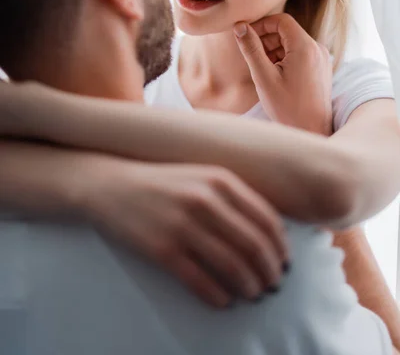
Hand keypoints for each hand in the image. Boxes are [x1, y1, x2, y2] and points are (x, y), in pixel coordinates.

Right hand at [84, 158, 289, 307]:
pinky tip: (224, 301)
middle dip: (270, 270)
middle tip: (274, 284)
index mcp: (220, 180)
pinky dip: (218, 296)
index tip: (285, 261)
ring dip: (249, 286)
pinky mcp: (161, 249)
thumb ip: (234, 195)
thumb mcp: (201, 176)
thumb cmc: (163, 182)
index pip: (266, 218)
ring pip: (232, 266)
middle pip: (254, 245)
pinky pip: (200, 281)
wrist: (112, 184)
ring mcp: (182, 225)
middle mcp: (205, 200)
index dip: (281, 246)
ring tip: (253, 294)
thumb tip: (269, 231)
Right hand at [234, 13, 332, 134]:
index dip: (261, 25)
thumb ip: (251, 49)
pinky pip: (300, 55)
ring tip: (262, 69)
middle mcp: (318, 49)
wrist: (311, 132)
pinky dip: (284, 59)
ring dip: (274, 50)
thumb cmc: (288, 108)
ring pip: (293, 43)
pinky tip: (274, 76)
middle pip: (287, 32)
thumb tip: (239, 26)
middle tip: (250, 55)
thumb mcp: (263, 77)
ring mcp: (322, 59)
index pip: (281, 21)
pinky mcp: (321, 69)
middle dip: (266, 39)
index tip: (246, 36)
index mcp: (305, 47)